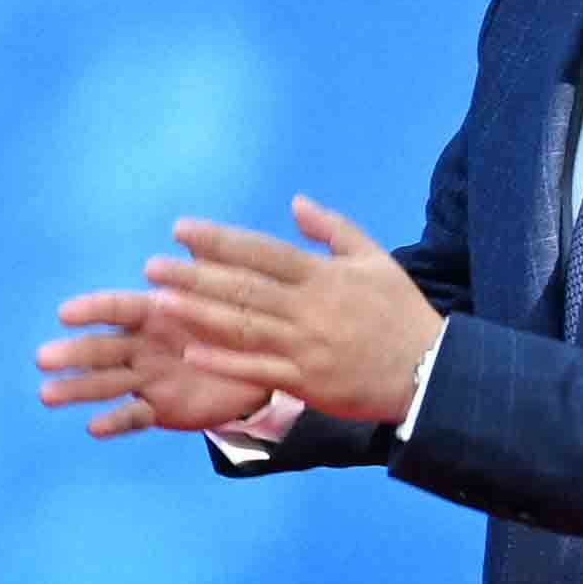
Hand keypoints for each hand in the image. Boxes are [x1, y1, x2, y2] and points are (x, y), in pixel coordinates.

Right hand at [35, 279, 269, 440]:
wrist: (261, 368)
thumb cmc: (235, 320)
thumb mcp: (227, 288)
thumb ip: (205, 264)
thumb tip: (185, 230)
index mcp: (153, 313)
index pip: (117, 309)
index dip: (92, 310)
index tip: (64, 313)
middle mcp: (142, 346)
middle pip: (101, 349)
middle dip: (72, 353)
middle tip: (41, 358)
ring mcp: (147, 379)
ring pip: (106, 383)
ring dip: (76, 389)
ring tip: (46, 395)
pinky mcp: (159, 410)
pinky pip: (134, 416)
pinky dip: (114, 421)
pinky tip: (92, 427)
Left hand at [138, 202, 442, 427]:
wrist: (429, 371)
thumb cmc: (400, 313)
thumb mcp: (376, 259)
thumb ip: (332, 230)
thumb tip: (295, 202)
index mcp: (324, 276)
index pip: (262, 252)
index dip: (219, 240)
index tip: (181, 229)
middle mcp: (310, 308)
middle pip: (243, 288)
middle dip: (194, 276)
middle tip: (153, 266)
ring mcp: (306, 347)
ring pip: (243, 328)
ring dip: (199, 315)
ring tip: (159, 302)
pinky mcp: (306, 382)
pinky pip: (257, 370)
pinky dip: (224, 362)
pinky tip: (190, 352)